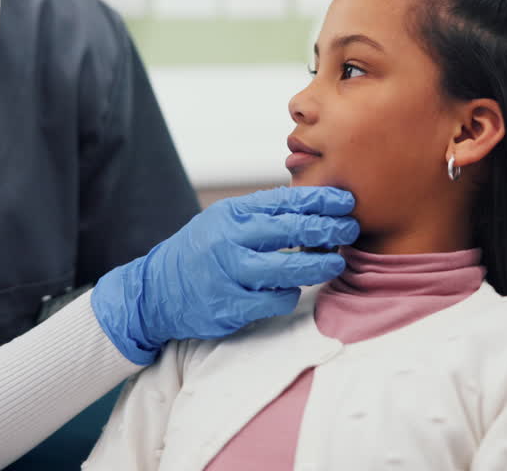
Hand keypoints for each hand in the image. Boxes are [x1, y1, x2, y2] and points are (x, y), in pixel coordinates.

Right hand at [91, 186, 358, 363]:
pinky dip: (289, 294)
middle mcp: (230, 240)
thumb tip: (311, 205)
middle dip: (327, 229)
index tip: (346, 200)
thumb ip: (261, 213)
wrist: (156, 291)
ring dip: (318, 266)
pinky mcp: (231, 306)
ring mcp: (229, 274)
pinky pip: (275, 300)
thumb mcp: (224, 221)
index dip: (319, 200)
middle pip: (291, 230)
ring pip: (288, 269)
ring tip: (334, 263)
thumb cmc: (201, 252)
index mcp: (232, 214)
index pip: (283, 201)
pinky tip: (293, 290)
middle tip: (350, 229)